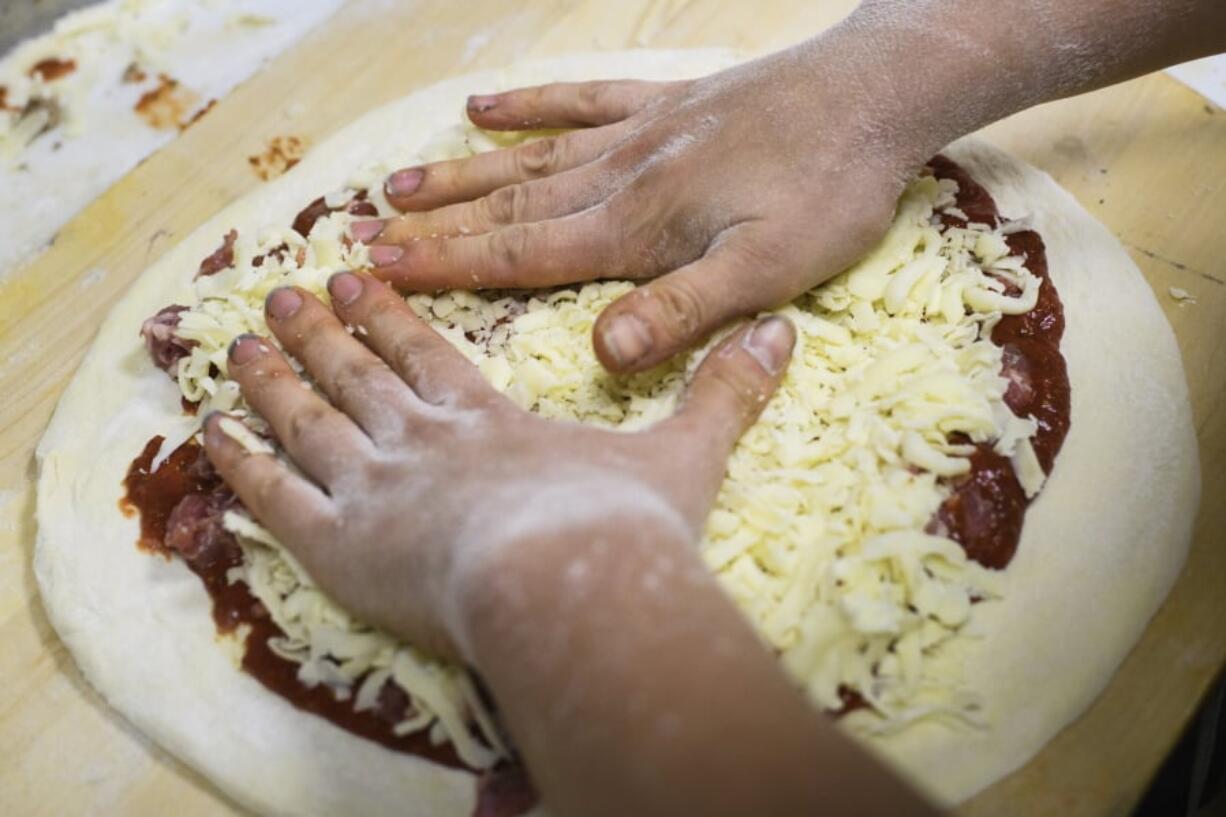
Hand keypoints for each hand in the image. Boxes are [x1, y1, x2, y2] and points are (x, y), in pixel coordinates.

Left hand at [203, 271, 793, 660]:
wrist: (571, 584)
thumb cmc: (624, 527)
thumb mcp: (686, 453)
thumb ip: (726, 393)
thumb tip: (782, 334)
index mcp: (490, 421)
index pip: (428, 353)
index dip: (391, 313)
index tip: (357, 276)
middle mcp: (422, 440)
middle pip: (358, 374)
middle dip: (320, 330)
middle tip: (281, 292)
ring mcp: (375, 488)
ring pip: (308, 420)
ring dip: (272, 378)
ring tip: (238, 341)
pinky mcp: (342, 546)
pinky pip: (275, 498)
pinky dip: (239, 463)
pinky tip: (209, 434)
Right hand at [351, 43, 920, 373]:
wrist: (873, 92)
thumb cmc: (829, 192)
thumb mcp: (768, 270)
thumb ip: (683, 312)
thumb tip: (604, 356)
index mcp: (634, 228)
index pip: (519, 253)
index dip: (446, 267)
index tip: (379, 274)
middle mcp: (618, 177)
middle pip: (506, 206)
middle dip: (432, 228)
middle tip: (359, 239)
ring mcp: (637, 133)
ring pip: (528, 158)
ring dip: (461, 175)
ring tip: (397, 185)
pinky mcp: (664, 102)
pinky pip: (581, 101)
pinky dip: (530, 105)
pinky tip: (485, 106)